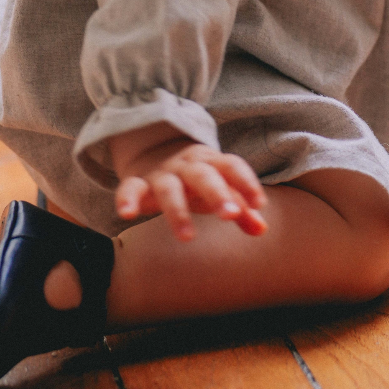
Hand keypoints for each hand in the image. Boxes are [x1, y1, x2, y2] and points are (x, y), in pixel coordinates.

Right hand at [111, 123, 266, 242]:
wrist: (153, 151)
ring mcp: (162, 174)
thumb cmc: (196, 179)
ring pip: (169, 188)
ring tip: (188, 237)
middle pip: (203, 175)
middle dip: (217, 193)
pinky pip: (131, 188)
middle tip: (230, 214)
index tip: (260, 203)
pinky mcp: (137, 182)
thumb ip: (241, 208)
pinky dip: (127, 199)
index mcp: (211, 162)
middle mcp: (187, 165)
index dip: (246, 182)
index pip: (231, 166)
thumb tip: (262, 230)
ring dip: (178, 211)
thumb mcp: (219, 188)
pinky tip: (126, 214)